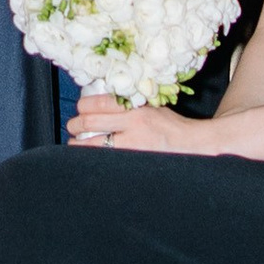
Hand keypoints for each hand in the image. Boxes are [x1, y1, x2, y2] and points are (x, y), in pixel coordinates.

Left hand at [67, 90, 206, 153]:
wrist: (191, 145)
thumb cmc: (170, 125)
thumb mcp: (151, 106)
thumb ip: (128, 104)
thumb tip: (99, 105)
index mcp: (136, 106)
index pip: (99, 102)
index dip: (83, 106)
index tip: (81, 109)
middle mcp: (133, 123)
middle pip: (91, 122)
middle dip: (75, 125)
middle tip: (72, 127)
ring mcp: (132, 145)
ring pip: (93, 145)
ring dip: (78, 145)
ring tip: (74, 145)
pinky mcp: (133, 160)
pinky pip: (105, 159)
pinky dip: (93, 158)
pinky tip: (89, 159)